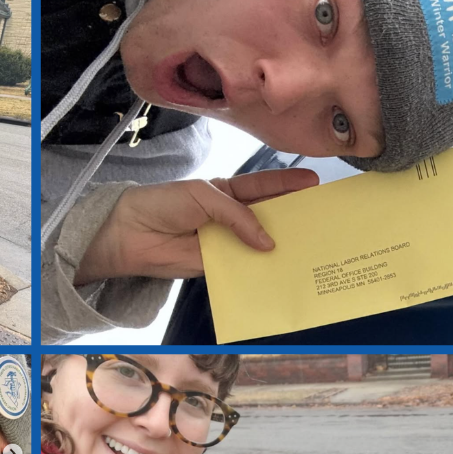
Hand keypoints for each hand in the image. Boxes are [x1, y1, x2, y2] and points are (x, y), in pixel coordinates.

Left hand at [74, 168, 318, 284]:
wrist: (131, 234)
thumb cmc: (164, 204)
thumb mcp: (204, 196)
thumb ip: (237, 215)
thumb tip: (267, 241)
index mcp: (227, 191)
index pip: (264, 186)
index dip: (288, 184)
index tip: (315, 183)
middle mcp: (230, 216)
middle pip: (267, 216)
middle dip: (292, 217)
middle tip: (322, 219)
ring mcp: (225, 241)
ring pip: (259, 244)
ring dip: (281, 246)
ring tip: (310, 247)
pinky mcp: (217, 265)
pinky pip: (243, 267)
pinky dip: (260, 269)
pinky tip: (281, 270)